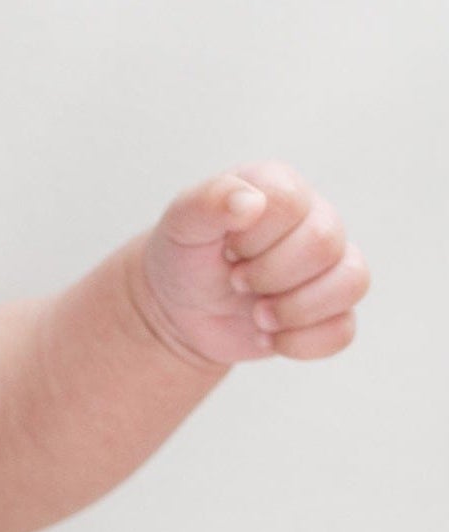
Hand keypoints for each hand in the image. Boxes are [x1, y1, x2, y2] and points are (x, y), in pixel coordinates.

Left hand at [134, 163, 369, 369]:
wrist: (180, 310)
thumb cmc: (185, 258)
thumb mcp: (181, 224)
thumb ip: (208, 201)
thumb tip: (251, 201)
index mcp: (282, 189)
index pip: (291, 204)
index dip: (255, 237)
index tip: (227, 250)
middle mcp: (317, 220)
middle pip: (325, 244)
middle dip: (270, 276)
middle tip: (237, 282)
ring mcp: (330, 267)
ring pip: (352, 283)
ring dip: (294, 310)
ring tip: (257, 315)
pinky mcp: (331, 311)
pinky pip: (344, 330)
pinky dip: (300, 342)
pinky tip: (269, 337)